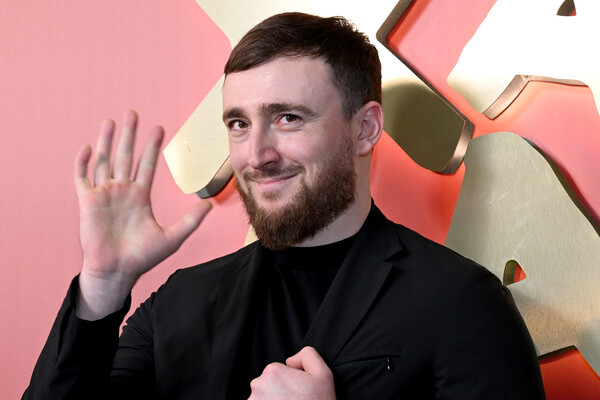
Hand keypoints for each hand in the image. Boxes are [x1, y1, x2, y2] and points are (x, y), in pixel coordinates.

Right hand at [75, 110, 211, 318]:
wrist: (117, 271)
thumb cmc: (142, 257)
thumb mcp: (172, 237)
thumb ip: (190, 220)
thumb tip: (209, 205)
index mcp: (140, 196)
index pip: (147, 165)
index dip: (152, 147)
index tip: (158, 128)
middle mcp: (122, 191)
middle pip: (125, 156)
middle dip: (129, 135)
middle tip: (133, 113)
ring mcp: (104, 195)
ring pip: (104, 162)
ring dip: (106, 142)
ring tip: (110, 121)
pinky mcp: (88, 203)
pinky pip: (83, 179)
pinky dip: (83, 164)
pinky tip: (88, 148)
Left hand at [248, 346, 335, 399]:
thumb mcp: (324, 373)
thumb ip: (307, 355)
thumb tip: (290, 360)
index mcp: (272, 371)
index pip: (278, 372)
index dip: (291, 382)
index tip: (299, 393)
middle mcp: (257, 385)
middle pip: (268, 385)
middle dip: (280, 393)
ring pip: (262, 398)